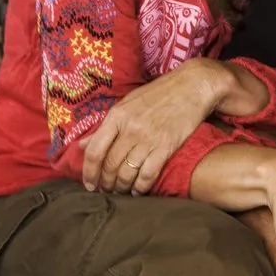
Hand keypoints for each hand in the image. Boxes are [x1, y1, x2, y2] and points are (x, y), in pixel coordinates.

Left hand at [80, 58, 263, 194]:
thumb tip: (83, 145)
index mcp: (117, 115)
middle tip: (105, 190)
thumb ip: (106, 125)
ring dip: (121, 187)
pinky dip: (140, 187)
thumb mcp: (128, 103)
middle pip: (110, 165)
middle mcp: (130, 128)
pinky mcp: (166, 146)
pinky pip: (147, 175)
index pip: (94, 150)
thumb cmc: (159, 93)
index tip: (89, 184)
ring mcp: (148, 138)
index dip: (88, 172)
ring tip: (121, 190)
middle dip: (105, 183)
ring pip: (126, 173)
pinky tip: (138, 190)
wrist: (193, 85)